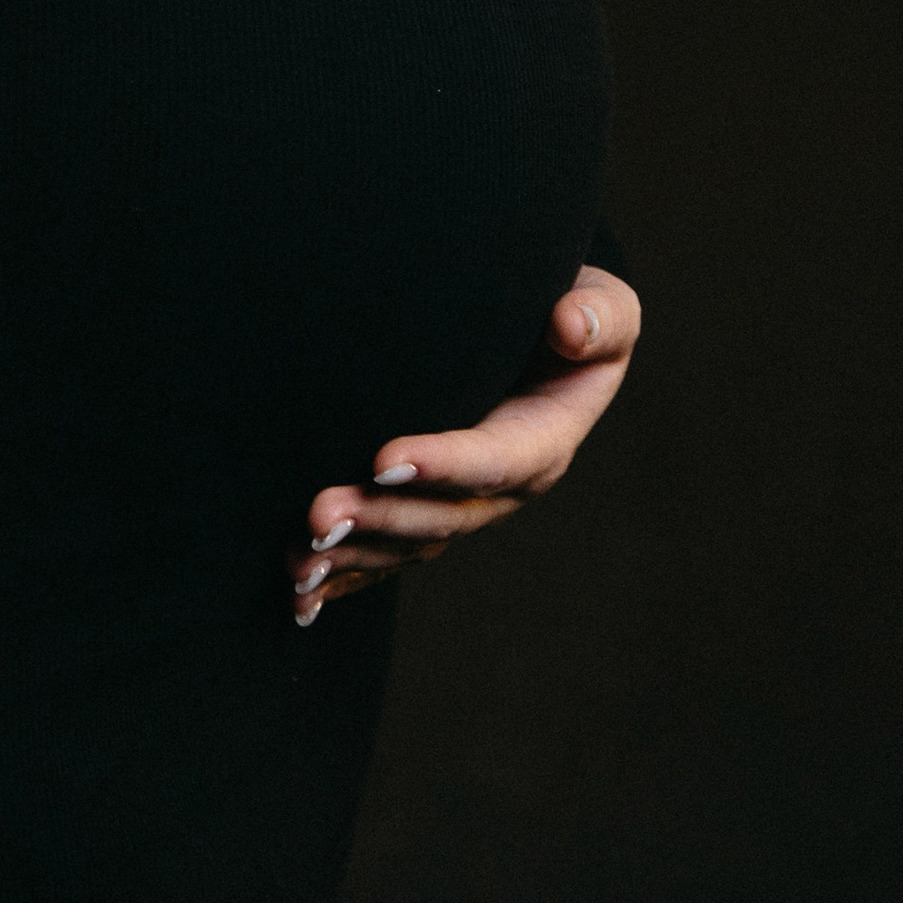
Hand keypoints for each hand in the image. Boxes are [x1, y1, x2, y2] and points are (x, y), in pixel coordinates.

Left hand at [286, 264, 641, 622]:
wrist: (541, 331)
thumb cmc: (572, 310)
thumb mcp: (604, 308)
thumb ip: (598, 317)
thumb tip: (569, 325)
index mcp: (545, 440)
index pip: (494, 459)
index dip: (443, 464)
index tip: (383, 458)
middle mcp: (503, 487)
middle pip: (441, 516)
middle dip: (380, 519)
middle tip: (319, 514)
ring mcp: (463, 505)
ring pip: (407, 543)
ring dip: (353, 554)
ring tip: (298, 560)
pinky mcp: (427, 509)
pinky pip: (387, 553)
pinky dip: (345, 576)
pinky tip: (300, 594)